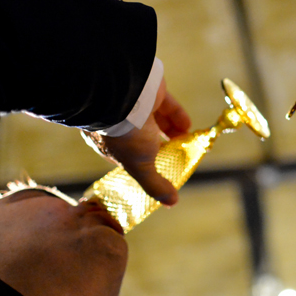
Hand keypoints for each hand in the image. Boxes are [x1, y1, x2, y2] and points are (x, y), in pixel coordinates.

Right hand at [83, 78, 189, 204]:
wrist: (124, 95)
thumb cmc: (125, 135)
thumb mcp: (139, 166)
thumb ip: (154, 184)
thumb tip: (170, 203)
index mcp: (108, 140)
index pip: (126, 154)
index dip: (142, 162)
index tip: (156, 168)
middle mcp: (120, 122)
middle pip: (144, 137)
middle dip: (160, 147)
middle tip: (175, 155)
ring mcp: (135, 106)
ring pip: (156, 120)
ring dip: (172, 131)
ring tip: (184, 142)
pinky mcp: (151, 92)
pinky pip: (167, 105)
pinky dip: (178, 116)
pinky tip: (187, 126)